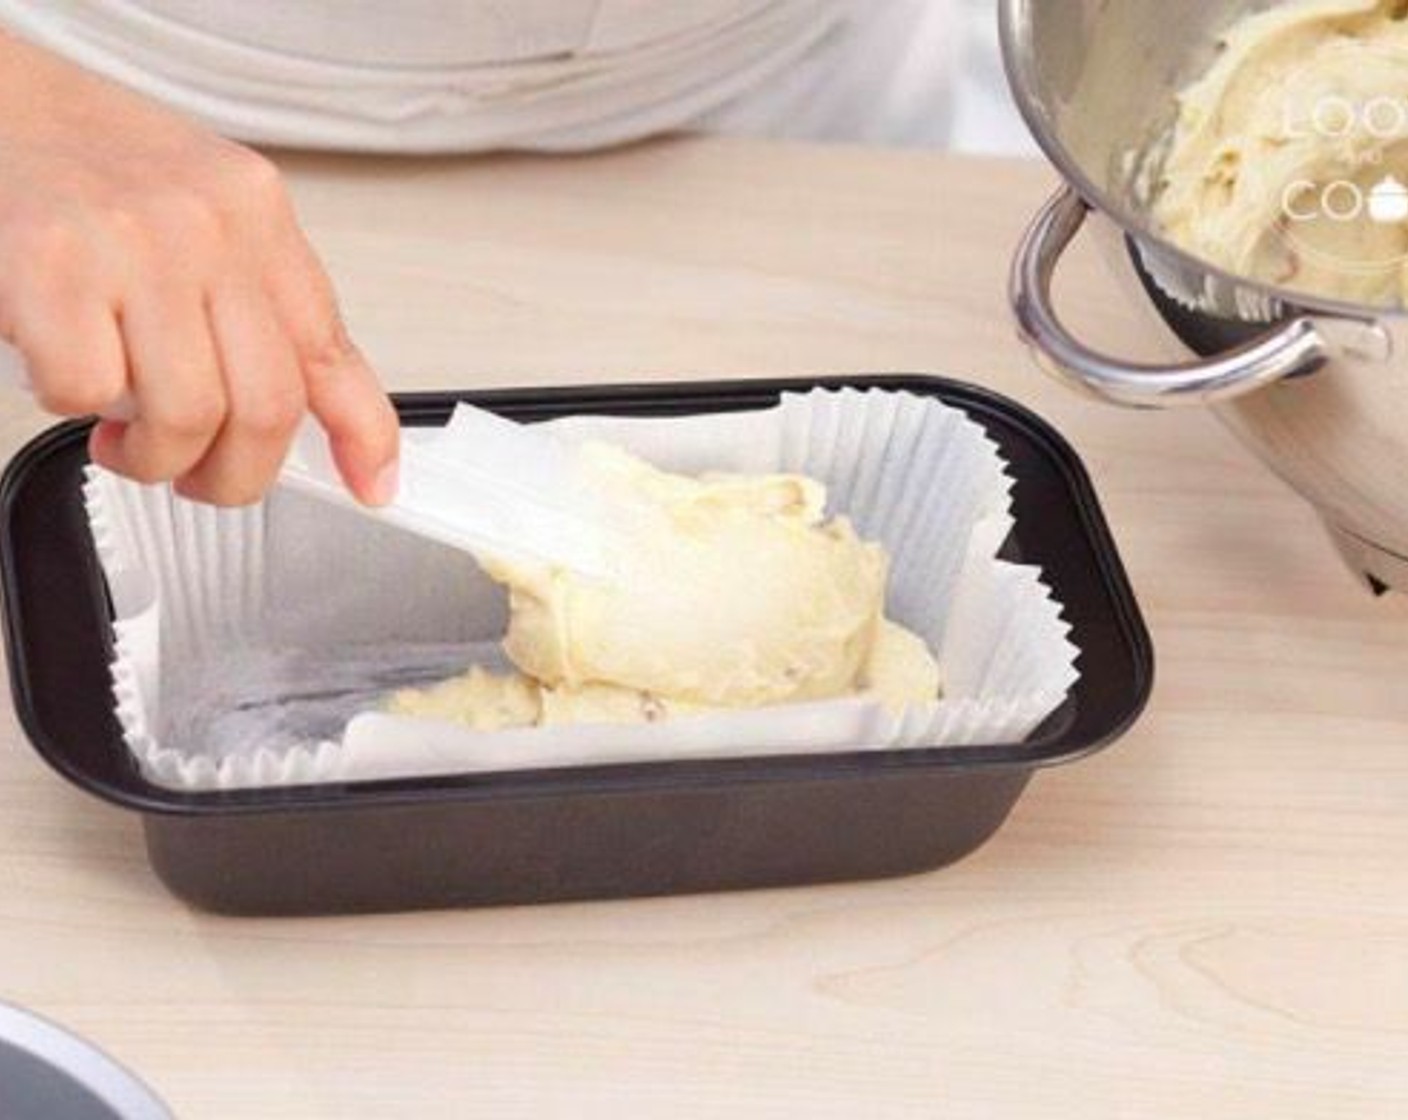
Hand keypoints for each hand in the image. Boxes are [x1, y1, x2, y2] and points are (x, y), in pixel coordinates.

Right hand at [0, 32, 398, 505]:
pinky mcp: (52, 261)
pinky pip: (88, 390)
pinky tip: (62, 368)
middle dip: (231, 474)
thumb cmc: (97, 175)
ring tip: (123, 436)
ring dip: (151, 457)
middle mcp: (209, 224)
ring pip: (185, 414)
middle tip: (193, 473)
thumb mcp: (211, 225)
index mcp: (258, 217)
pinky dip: (69, 404)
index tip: (372, 486)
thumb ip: (267, 316)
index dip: (363, 434)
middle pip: (266, 404)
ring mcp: (135, 241)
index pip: (332, 347)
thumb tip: (334, 426)